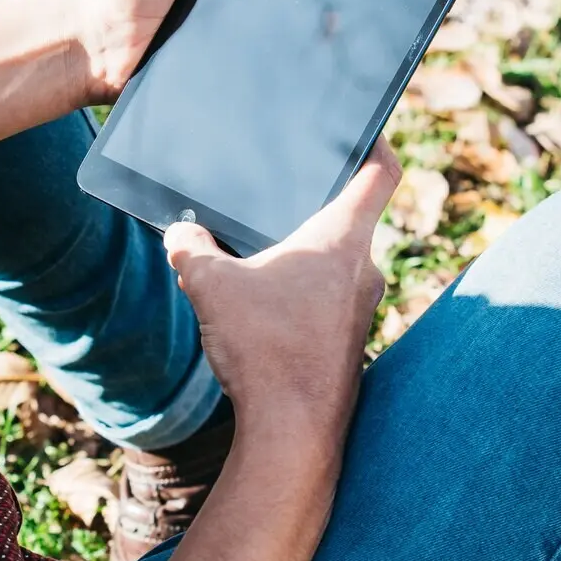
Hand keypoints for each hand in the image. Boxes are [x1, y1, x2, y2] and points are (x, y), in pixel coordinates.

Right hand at [164, 143, 402, 443]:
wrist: (293, 431)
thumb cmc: (265, 347)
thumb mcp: (211, 285)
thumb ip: (190, 249)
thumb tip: (180, 235)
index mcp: (342, 239)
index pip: (380, 172)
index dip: (373, 143)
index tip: (360, 129)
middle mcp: (363, 271)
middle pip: (349, 220)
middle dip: (312, 209)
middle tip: (277, 199)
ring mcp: (360, 311)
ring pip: (335, 268)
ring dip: (301, 262)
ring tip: (255, 262)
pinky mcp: (347, 345)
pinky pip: (326, 305)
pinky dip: (299, 300)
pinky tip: (261, 313)